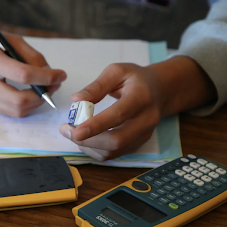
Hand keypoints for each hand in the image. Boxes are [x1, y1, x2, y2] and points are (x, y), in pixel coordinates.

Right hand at [0, 22, 66, 116]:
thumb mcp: (10, 39)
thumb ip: (32, 56)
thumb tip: (50, 75)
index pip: (22, 74)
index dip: (46, 77)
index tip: (61, 75)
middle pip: (19, 100)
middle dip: (42, 96)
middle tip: (54, 86)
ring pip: (17, 111)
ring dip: (36, 103)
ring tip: (44, 89)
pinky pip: (11, 113)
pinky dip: (26, 106)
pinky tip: (31, 94)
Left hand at [59, 56, 215, 160]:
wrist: (160, 91)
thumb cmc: (135, 79)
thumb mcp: (116, 72)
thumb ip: (96, 86)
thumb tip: (76, 100)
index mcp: (141, 97)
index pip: (118, 115)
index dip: (96, 126)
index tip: (75, 131)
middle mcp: (146, 119)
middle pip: (117, 140)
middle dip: (88, 140)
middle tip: (66, 131)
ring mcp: (144, 135)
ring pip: (113, 151)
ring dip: (88, 146)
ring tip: (73, 133)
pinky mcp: (138, 144)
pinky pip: (113, 155)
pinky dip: (95, 150)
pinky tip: (86, 139)